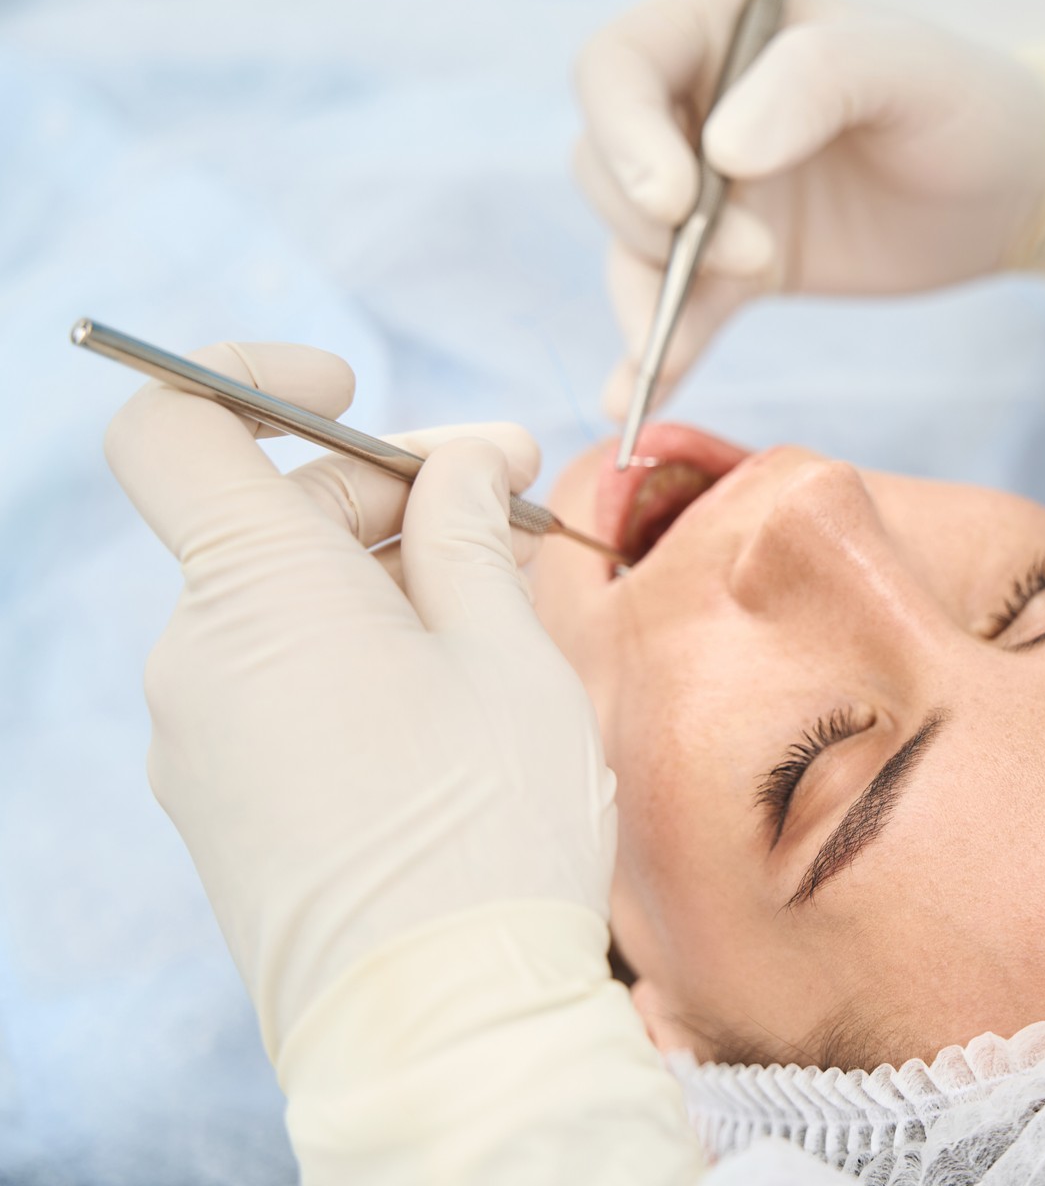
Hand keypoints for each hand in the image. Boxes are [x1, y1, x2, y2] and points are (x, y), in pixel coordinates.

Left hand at [104, 342, 615, 1053]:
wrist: (440, 1022)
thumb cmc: (489, 826)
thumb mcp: (506, 650)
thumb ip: (467, 531)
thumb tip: (462, 460)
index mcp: (255, 593)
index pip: (172, 426)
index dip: (253, 376)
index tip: (354, 388)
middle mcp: (195, 658)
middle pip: (265, 514)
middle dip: (390, 487)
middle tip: (518, 497)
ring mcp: (199, 739)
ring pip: (282, 604)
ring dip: (386, 574)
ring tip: (507, 602)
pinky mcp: (224, 803)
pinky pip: (277, 682)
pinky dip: (355, 650)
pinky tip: (456, 685)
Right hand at [573, 0, 1044, 415]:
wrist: (1012, 188)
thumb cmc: (965, 102)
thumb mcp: (905, 68)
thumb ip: (813, 82)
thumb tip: (721, 153)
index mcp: (720, 32)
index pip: (619, 66)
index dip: (626, 133)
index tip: (679, 200)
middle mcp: (696, 109)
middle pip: (609, 164)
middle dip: (652, 226)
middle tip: (750, 261)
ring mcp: (713, 196)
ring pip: (631, 244)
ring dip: (644, 298)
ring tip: (665, 353)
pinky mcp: (739, 270)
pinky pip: (679, 312)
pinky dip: (658, 354)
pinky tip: (636, 402)